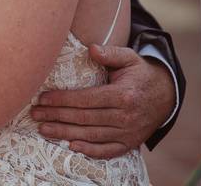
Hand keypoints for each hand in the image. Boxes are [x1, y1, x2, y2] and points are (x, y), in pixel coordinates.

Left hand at [30, 44, 174, 158]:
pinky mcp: (129, 143)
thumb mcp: (129, 58)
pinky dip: (90, 150)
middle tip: (35, 113)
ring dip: (64, 133)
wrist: (166, 96)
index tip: (42, 98)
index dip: (62, 99)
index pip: (85, 99)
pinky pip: (108, 151)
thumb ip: (110, 53)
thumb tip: (92, 49)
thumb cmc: (139, 74)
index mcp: (123, 95)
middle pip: (84, 118)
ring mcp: (128, 132)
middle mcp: (125, 116)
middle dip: (56, 116)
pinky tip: (71, 146)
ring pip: (91, 135)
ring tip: (43, 128)